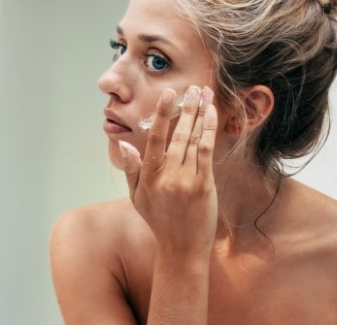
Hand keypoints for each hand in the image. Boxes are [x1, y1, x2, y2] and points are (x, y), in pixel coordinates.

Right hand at [119, 86, 218, 254]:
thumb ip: (131, 169)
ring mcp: (185, 181)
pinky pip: (206, 152)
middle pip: (177, 135)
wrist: (181, 249)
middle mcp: (166, 176)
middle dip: (186, 108)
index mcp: (148, 177)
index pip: (154, 139)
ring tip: (204, 95)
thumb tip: (124, 143)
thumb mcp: (137, 197)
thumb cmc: (159, 221)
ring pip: (193, 140)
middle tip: (193, 87)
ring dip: (200, 114)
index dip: (161, 114)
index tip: (168, 94)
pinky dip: (209, 131)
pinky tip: (212, 116)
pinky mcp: (203, 186)